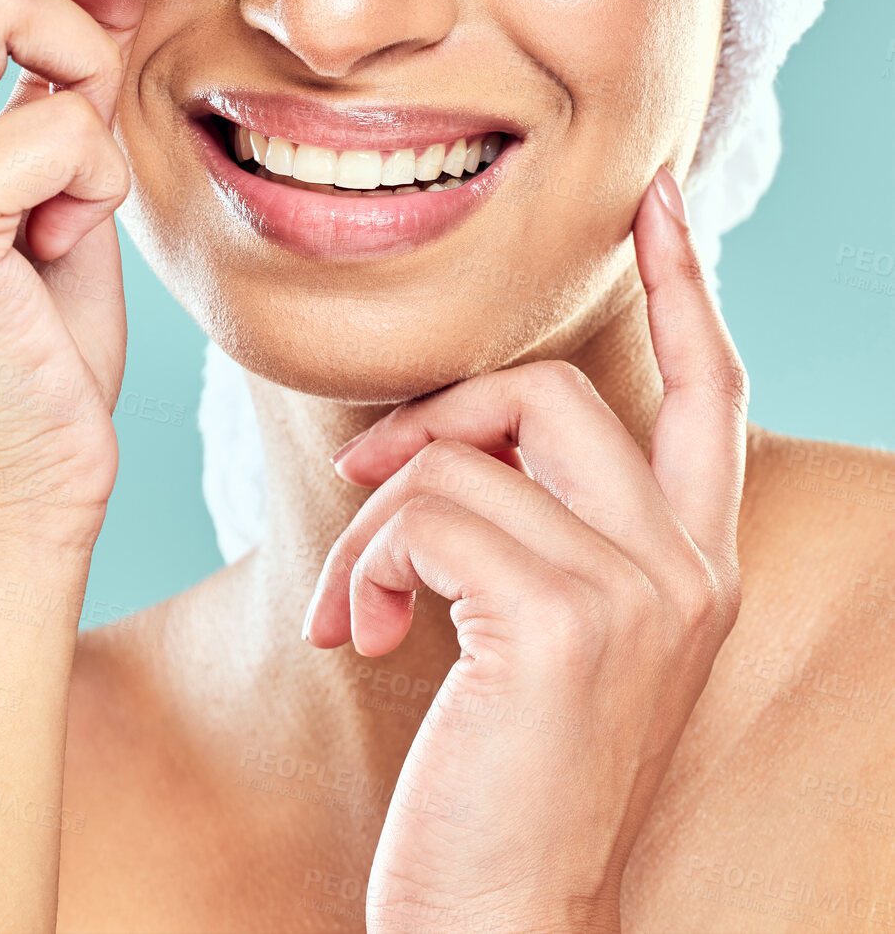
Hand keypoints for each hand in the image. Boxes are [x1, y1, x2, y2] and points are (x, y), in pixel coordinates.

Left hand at [302, 169, 747, 933]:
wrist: (500, 926)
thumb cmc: (501, 781)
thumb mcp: (544, 634)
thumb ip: (541, 526)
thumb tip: (452, 429)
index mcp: (692, 565)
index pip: (710, 389)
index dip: (687, 286)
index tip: (659, 200)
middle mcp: (686, 568)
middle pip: (556, 390)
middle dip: (444, 415)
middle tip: (369, 478)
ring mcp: (635, 591)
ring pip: (470, 450)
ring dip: (379, 518)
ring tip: (351, 605)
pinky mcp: (561, 619)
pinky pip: (426, 511)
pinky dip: (361, 563)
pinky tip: (351, 635)